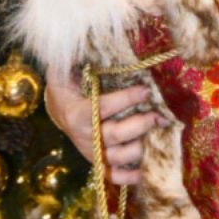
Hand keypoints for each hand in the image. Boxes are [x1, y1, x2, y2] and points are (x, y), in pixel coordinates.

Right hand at [44, 70, 163, 185]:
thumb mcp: (62, 70)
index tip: (146, 88)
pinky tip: (147, 172)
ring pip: (117, 157)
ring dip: (140, 149)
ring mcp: (91, 152)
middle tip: (159, 115)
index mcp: (76, 113)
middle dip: (140, 125)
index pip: (103, 107)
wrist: (59, 110)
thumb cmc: (66, 85)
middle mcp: (84, 137)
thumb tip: (81, 41)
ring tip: (160, 136)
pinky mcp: (97, 162)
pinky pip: (112, 176)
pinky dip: (129, 177)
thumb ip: (71, 58)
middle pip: (114, 135)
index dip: (126, 99)